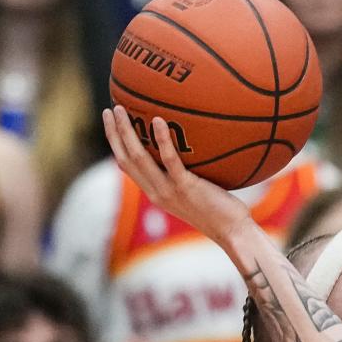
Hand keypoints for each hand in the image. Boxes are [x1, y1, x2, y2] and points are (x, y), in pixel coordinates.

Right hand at [102, 106, 251, 245]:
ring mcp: (168, 190)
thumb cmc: (221, 211)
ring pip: (138, 157)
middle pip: (125, 158)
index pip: (127, 166)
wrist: (232, 232)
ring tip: (121, 109)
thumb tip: (193, 149)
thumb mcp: (195, 193)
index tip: (110, 123)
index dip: (116, 144)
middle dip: (114, 133)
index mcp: (155, 193)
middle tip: (109, 109)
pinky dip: (162, 139)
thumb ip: (185, 176)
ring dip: (126, 132)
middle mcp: (156, 192)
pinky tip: (158, 120)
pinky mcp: (185, 187)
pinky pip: (169, 160)